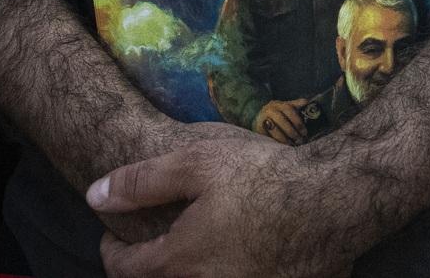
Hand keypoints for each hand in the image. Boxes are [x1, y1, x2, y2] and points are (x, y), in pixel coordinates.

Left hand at [90, 131, 353, 277]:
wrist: (335, 202)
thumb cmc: (265, 177)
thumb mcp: (197, 162)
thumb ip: (141, 182)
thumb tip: (94, 196)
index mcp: (180, 261)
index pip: (124, 270)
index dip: (111, 251)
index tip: (111, 238)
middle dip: (145, 270)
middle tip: (145, 249)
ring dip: (183, 274)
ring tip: (188, 251)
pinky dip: (218, 275)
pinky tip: (230, 256)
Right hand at [253, 98, 309, 145]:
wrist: (258, 117)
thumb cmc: (277, 114)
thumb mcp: (285, 108)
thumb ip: (296, 105)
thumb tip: (307, 102)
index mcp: (279, 104)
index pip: (289, 110)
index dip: (297, 121)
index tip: (304, 132)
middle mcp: (270, 110)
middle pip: (281, 119)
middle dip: (291, 131)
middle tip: (299, 140)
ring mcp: (262, 119)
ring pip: (274, 129)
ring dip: (284, 138)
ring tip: (292, 144)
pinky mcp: (258, 129)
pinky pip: (268, 136)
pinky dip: (276, 142)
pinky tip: (282, 146)